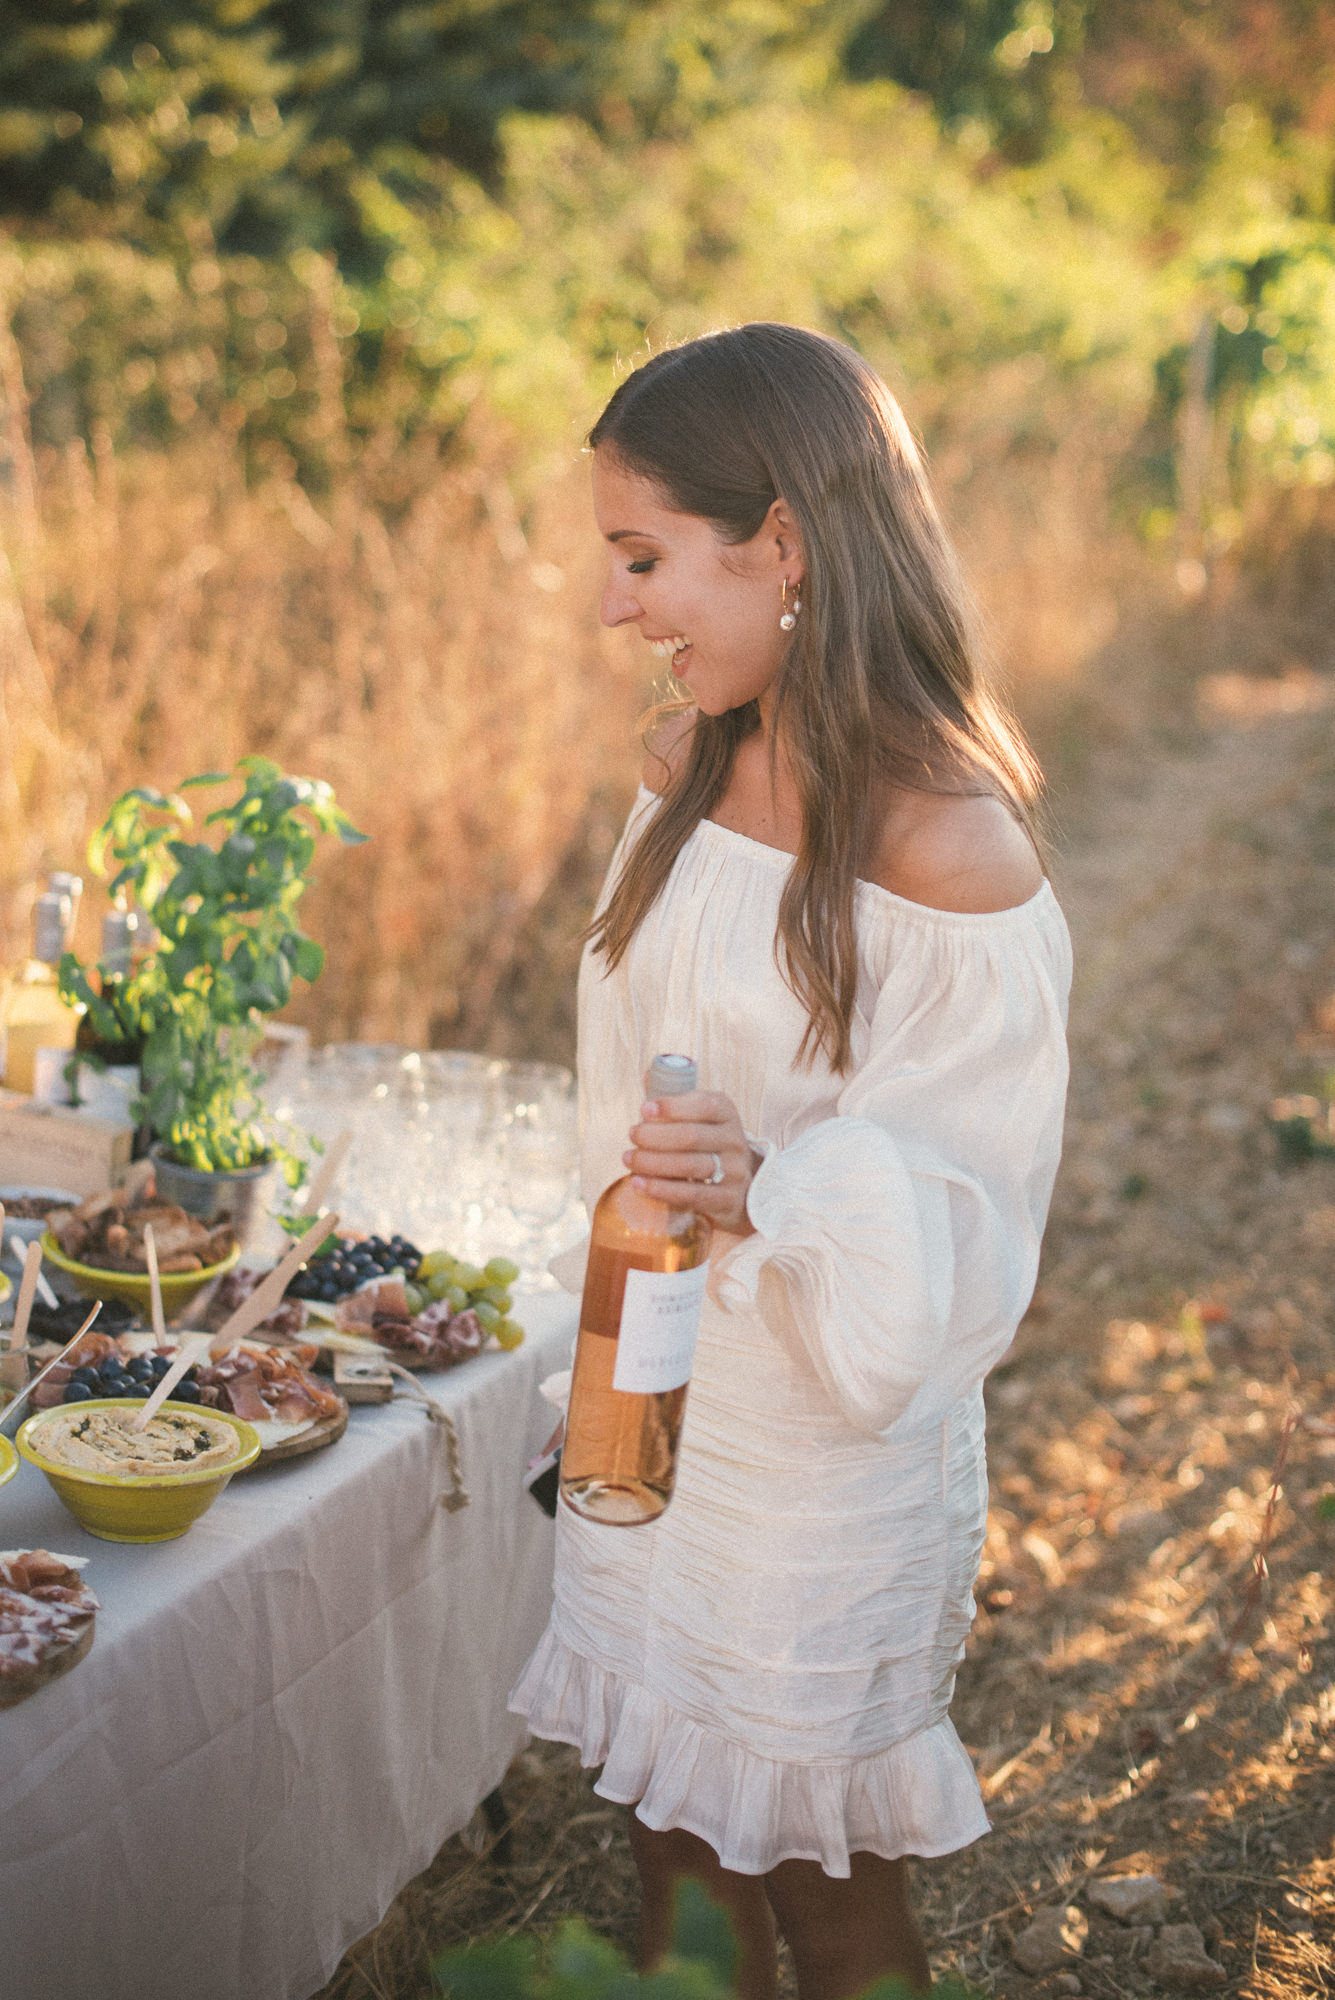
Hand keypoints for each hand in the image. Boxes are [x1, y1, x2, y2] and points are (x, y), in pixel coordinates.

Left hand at [623, 1085, 759, 1235]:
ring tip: (629, 1159)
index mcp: (727, 1114)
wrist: (743, 1185)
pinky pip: (691, 1195)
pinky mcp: (727, 1200)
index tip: (644, 1109)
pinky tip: (638, 1183)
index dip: (672, 1106)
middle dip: (655, 1135)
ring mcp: (735, 1172)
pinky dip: (661, 1189)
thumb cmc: (709, 1144)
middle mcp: (735, 1141)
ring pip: (689, 1166)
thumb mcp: (701, 1118)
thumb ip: (675, 1100)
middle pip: (692, 1136)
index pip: (704, 1105)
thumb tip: (648, 1075)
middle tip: (632, 1135)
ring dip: (652, 1162)